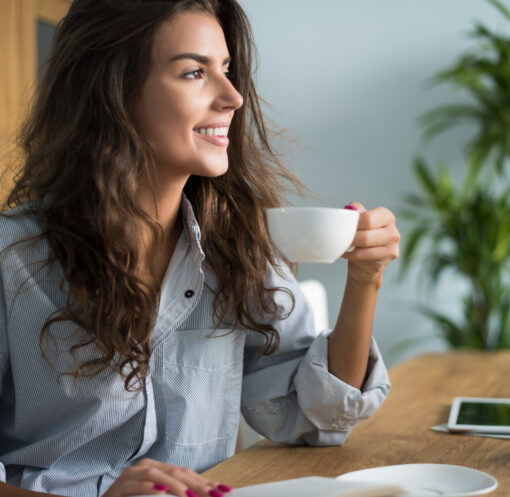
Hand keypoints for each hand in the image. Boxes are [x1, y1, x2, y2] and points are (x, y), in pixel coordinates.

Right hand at [102, 458, 231, 496]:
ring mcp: (132, 474)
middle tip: (216, 495)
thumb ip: (176, 496)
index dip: (205, 482)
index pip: (186, 474)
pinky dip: (150, 487)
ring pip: (158, 474)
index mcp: (159, 469)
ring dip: (177, 486)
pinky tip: (162, 491)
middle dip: (198, 485)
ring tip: (192, 496)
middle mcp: (147, 467)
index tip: (224, 491)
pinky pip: (137, 484)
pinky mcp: (119, 486)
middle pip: (177, 472)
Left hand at [342, 202, 399, 285]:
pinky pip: (364, 257)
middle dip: (350, 238)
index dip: (352, 224)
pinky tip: (346, 253)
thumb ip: (355, 212)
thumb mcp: (359, 220)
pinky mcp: (386, 261)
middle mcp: (393, 231)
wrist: (367, 259)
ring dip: (349, 247)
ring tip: (341, 245)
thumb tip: (349, 209)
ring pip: (364, 248)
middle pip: (366, 236)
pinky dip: (351, 255)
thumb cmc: (362, 234)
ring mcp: (392, 247)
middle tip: (339, 239)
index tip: (343, 227)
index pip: (367, 219)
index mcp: (386, 216)